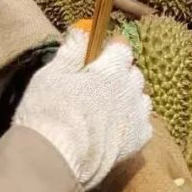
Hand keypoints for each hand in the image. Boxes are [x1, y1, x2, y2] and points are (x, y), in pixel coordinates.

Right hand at [13, 27, 152, 189]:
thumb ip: (71, 52)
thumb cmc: (49, 112)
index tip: (100, 54)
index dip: (112, 48)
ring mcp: (136, 116)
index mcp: (111, 69)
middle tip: (97, 85)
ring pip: (140, 98)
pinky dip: (132, 125)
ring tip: (106, 110)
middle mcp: (130, 89)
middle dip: (120, 74)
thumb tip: (82, 31)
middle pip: (133, 73)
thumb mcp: (51, 75)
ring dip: (128, 99)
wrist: (54, 159)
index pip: (122, 47)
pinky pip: (143, 125)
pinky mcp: (137, 141)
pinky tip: (116, 131)